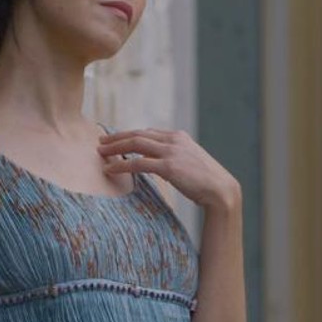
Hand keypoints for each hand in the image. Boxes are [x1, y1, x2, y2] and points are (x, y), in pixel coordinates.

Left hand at [98, 128, 241, 212]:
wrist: (220, 189)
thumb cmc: (206, 180)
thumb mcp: (190, 161)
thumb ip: (174, 156)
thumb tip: (158, 163)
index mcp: (179, 136)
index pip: (148, 132)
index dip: (129, 134)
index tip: (115, 139)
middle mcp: (174, 140)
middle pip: (138, 134)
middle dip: (117, 137)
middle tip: (101, 141)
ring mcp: (171, 152)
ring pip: (135, 144)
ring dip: (115, 147)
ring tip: (100, 152)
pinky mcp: (169, 166)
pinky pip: (138, 163)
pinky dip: (121, 165)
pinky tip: (110, 168)